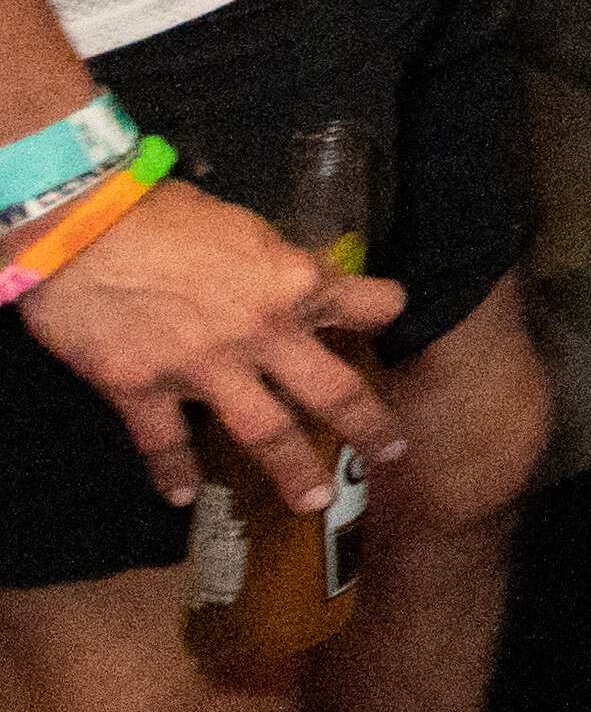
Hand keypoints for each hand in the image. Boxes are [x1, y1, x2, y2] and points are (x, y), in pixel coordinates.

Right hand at [18, 177, 410, 510]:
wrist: (79, 227)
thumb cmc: (162, 212)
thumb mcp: (244, 227)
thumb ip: (273, 265)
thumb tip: (289, 281)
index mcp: (294, 282)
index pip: (367, 303)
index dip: (382, 310)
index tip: (386, 320)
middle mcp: (261, 333)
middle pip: (332, 390)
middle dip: (367, 425)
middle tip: (390, 452)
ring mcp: (203, 368)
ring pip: (265, 432)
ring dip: (292, 470)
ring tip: (313, 500)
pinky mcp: (141, 390)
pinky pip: (165, 443)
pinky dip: (173, 473)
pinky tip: (182, 497)